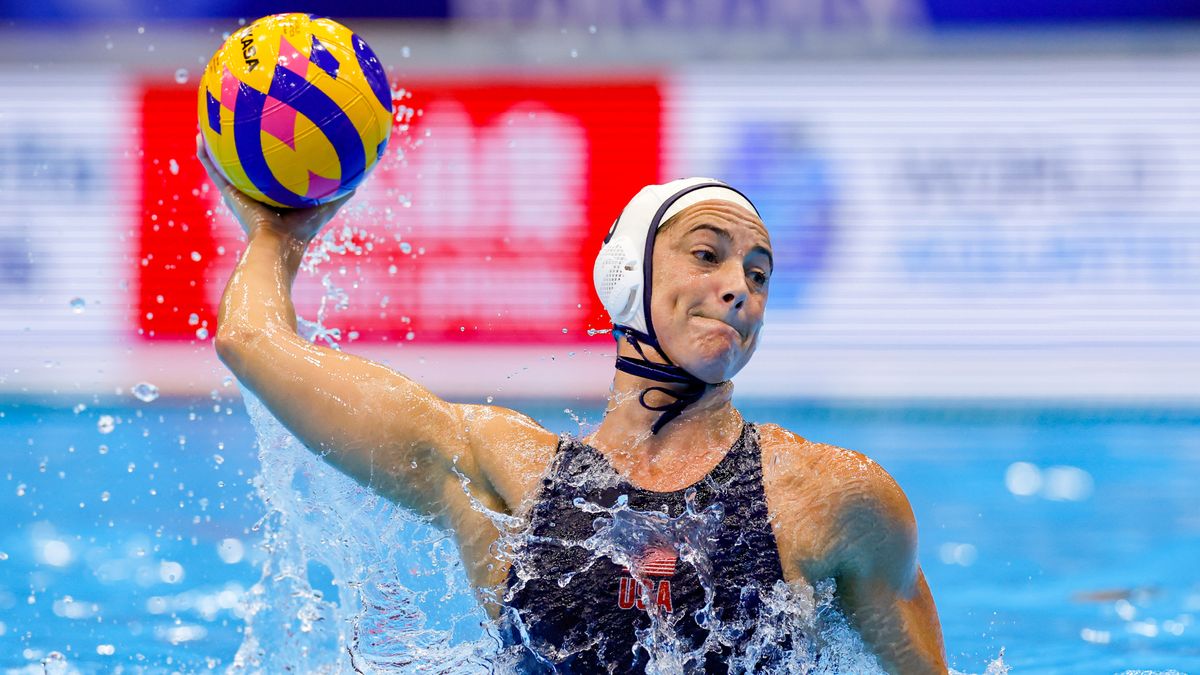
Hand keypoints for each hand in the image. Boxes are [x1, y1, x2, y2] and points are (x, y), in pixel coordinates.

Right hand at [195, 133, 353, 242]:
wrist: (277, 246)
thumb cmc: (302, 231)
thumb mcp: (326, 206)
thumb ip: (341, 192)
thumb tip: (362, 178)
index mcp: (274, 194)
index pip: (271, 170)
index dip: (270, 154)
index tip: (269, 133)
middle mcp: (253, 191)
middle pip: (245, 163)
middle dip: (240, 145)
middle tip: (236, 121)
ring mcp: (238, 191)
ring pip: (224, 163)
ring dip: (216, 145)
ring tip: (208, 121)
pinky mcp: (227, 193)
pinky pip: (213, 169)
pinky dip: (205, 154)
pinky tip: (200, 134)